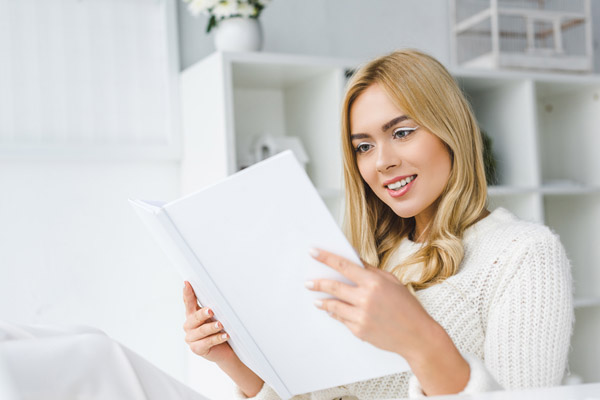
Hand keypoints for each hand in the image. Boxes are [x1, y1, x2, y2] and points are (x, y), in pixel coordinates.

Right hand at [182, 281, 236, 363]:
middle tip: (211, 310)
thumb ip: (214, 307)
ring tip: (221, 324)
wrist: (224, 350)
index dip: (187, 293)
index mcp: (192, 314)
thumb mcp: (216, 316)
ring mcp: (191, 338)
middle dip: (203, 313)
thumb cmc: (219, 330)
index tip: (187, 283)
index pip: (188, 302)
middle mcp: (189, 326)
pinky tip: (225, 335)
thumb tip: (222, 294)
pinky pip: (207, 342)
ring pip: (202, 331)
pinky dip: (217, 338)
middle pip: (195, 317)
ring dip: (212, 327)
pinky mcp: (197, 349)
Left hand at [306, 248, 437, 360]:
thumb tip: (353, 258)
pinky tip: (332, 311)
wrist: (417, 335)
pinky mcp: (359, 331)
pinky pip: (342, 319)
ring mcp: (361, 316)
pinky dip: (336, 314)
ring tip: (316, 299)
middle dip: (318, 283)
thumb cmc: (407, 307)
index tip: (313, 252)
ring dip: (322, 301)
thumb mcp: (391, 282)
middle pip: (333, 286)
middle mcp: (365, 298)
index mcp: (374, 282)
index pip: (344, 265)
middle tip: (308, 282)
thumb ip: (370, 270)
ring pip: (333, 305)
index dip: (326, 258)